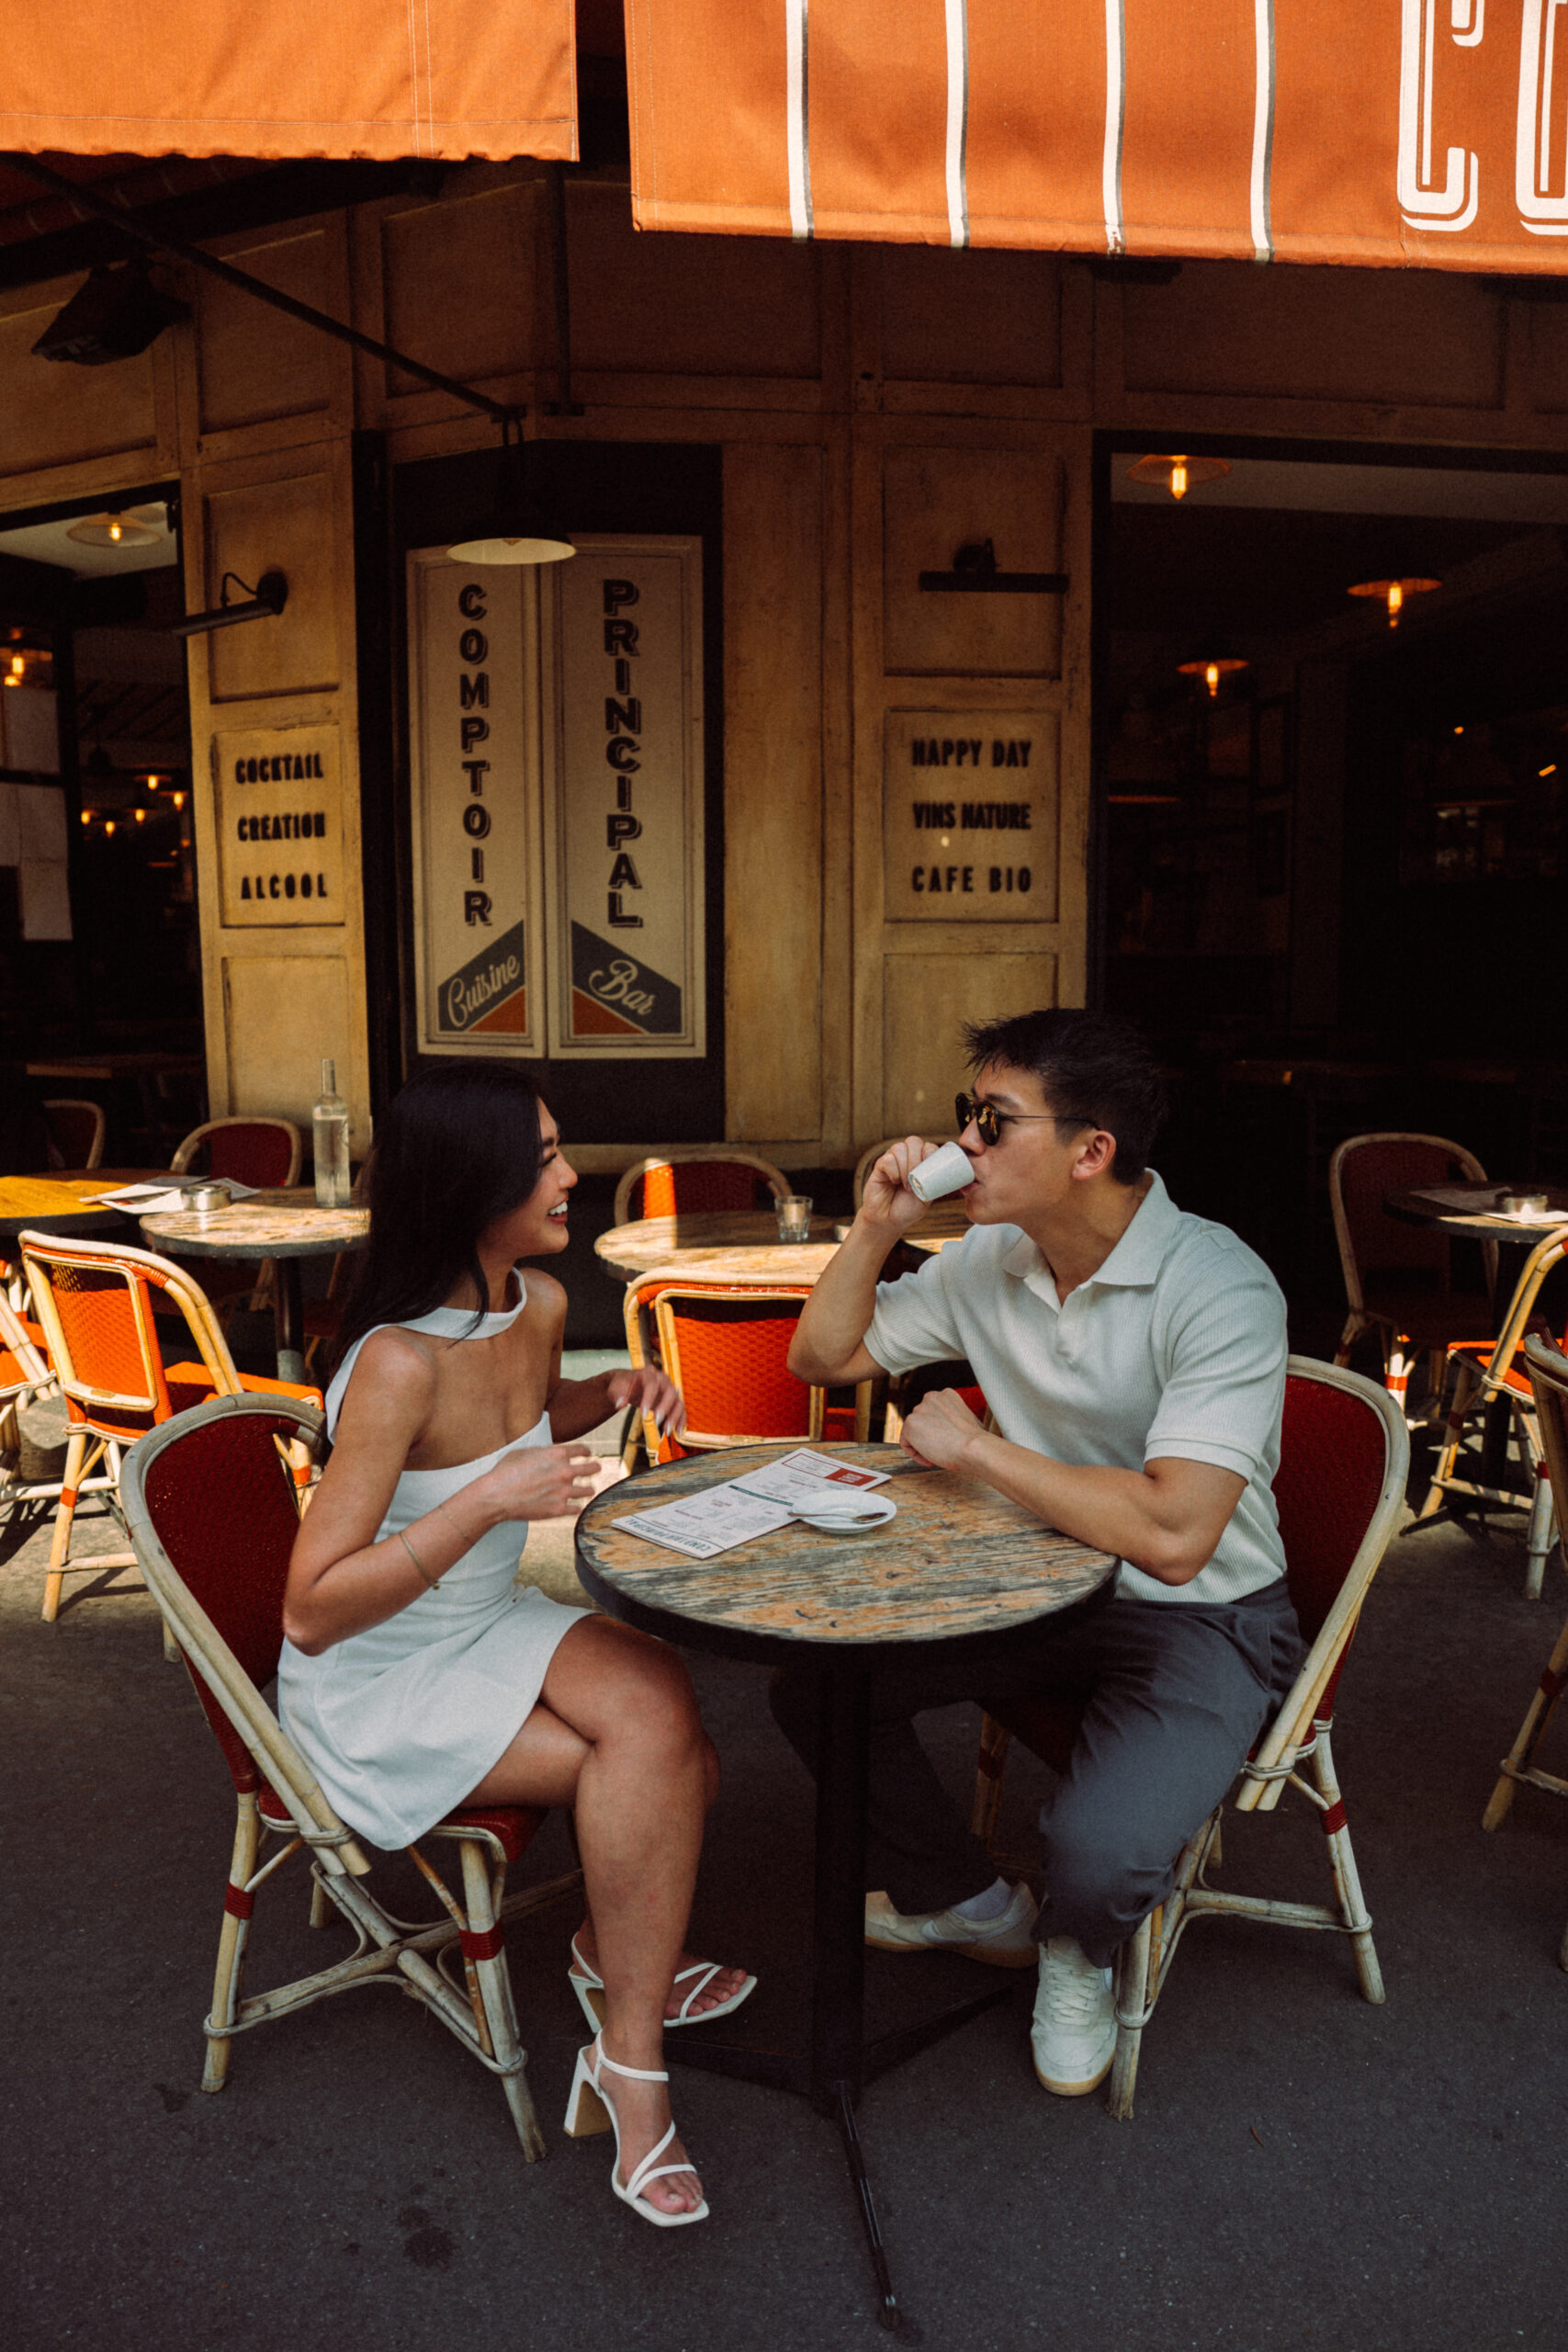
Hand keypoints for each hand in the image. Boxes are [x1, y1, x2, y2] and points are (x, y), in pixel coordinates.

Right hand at [477, 1442, 599, 1522]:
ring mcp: (564, 1492)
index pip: (582, 1450)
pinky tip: (574, 1506)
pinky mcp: (559, 1509)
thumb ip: (542, 1452)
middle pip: (592, 1468)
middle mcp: (565, 1471)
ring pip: (588, 1490)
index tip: (587, 1454)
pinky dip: (575, 1507)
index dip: (586, 1452)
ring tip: (588, 1489)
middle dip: (595, 1467)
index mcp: (557, 1454)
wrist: (497, 1496)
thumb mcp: (523, 1452)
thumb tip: (550, 1453)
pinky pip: (577, 1509)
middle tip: (596, 1468)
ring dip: (588, 1489)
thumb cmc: (505, 1472)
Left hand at [606, 1364, 686, 1438]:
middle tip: (656, 1421)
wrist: (631, 1383)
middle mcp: (663, 1380)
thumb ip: (619, 1395)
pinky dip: (680, 1421)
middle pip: (670, 1391)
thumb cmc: (624, 1385)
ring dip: (674, 1417)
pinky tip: (678, 1432)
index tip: (643, 1414)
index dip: (649, 1399)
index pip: (652, 1384)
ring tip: (667, 1431)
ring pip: (678, 1402)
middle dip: (665, 1407)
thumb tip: (620, 1405)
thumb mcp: (618, 1387)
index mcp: (649, 1374)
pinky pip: (681, 1411)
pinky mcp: (672, 1401)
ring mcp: (669, 1391)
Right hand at [859, 1137, 952, 1234]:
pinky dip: (893, 1171)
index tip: (930, 1168)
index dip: (930, 1152)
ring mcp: (893, 1160)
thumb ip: (934, 1183)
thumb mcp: (927, 1196)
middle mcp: (907, 1157)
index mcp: (921, 1162)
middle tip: (915, 1179)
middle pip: (913, 1141)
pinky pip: (887, 1159)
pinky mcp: (880, 1165)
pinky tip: (894, 1181)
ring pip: (899, 1148)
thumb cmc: (908, 1208)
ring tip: (906, 1186)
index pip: (928, 1146)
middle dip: (916, 1159)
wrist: (889, 1220)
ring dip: (904, 1167)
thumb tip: (944, 1171)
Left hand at [900, 1387, 984, 1471]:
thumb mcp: (964, 1420)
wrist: (973, 1448)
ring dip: (923, 1445)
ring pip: (913, 1432)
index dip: (938, 1431)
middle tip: (941, 1449)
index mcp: (946, 1395)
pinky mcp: (910, 1423)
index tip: (946, 1441)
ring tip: (938, 1454)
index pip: (932, 1413)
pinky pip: (906, 1443)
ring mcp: (919, 1409)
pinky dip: (916, 1454)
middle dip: (929, 1437)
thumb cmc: (972, 1441)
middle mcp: (931, 1398)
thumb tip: (943, 1429)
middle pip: (921, 1422)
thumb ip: (949, 1419)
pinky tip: (930, 1459)